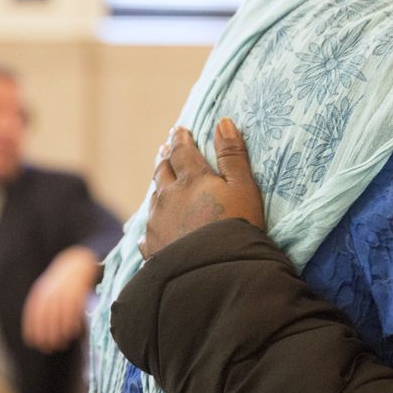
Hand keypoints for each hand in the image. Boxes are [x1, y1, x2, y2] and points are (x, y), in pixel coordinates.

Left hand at [23, 245, 100, 351]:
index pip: (34, 313)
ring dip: (60, 332)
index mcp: (41, 291)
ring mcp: (66, 290)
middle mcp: (52, 291)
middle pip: (47, 317)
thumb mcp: (51, 288)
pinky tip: (73, 333)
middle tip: (48, 348)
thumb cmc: (65, 279)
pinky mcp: (80, 291)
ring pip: (61, 315)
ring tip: (61, 344)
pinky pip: (75, 310)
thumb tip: (37, 326)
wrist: (80, 260)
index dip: (33, 329)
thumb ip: (45, 304)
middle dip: (46, 334)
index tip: (33, 342)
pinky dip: (73, 323)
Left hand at [141, 118, 264, 259]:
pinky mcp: (153, 247)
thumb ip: (233, 155)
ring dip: (158, 188)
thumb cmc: (238, 226)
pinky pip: (148, 233)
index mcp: (191, 179)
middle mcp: (168, 196)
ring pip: (154, 199)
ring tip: (161, 185)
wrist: (217, 270)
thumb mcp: (244, 187)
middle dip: (165, 158)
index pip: (182, 151)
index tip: (179, 130)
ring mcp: (157, 222)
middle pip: (162, 171)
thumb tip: (223, 122)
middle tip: (164, 150)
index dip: (180, 139)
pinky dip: (153, 226)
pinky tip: (153, 231)